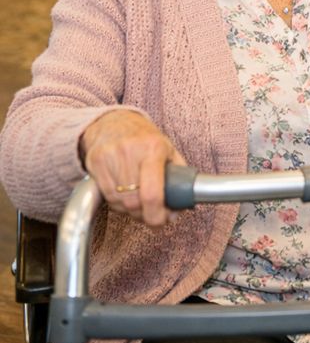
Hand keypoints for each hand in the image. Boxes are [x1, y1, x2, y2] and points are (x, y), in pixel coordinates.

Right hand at [79, 109, 185, 227]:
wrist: (113, 121)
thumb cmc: (144, 138)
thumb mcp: (168, 150)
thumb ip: (178, 177)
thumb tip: (180, 206)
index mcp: (153, 148)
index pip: (152, 193)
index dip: (156, 215)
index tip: (161, 221)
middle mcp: (130, 151)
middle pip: (134, 202)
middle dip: (144, 214)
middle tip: (151, 211)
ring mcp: (110, 156)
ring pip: (119, 203)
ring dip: (130, 209)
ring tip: (137, 197)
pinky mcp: (95, 161)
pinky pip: (106, 196)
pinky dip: (117, 202)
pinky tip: (123, 192)